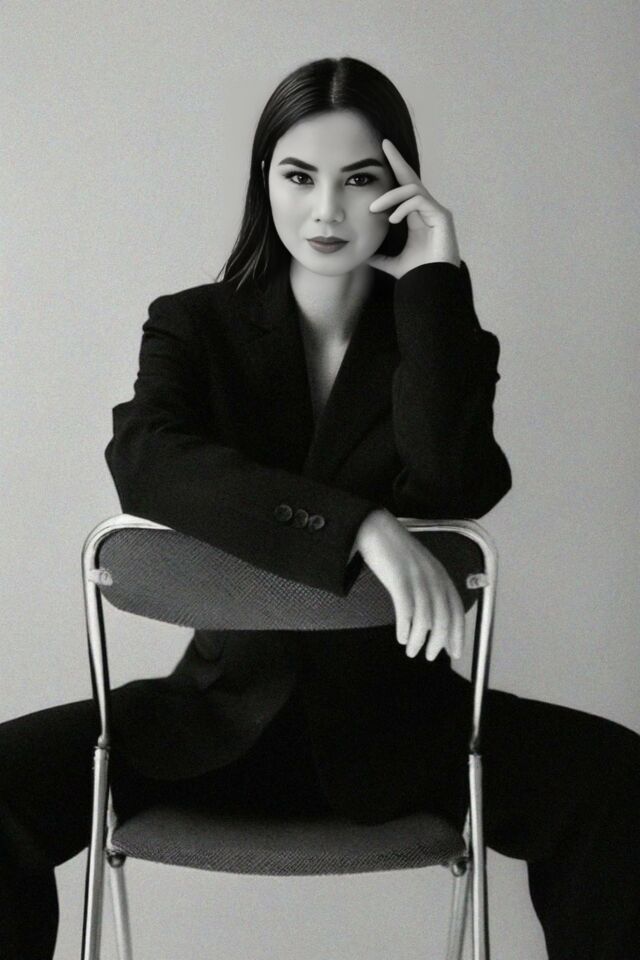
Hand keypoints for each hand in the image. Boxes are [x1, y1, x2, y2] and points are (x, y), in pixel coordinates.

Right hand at [351, 509, 464, 659]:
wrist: (375, 528)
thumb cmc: (394, 550)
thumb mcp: (418, 568)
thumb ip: (428, 588)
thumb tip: (432, 618)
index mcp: (441, 575)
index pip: (457, 610)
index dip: (458, 633)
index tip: (454, 652)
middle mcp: (433, 578)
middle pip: (443, 617)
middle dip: (439, 642)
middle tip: (430, 656)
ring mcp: (416, 578)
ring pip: (426, 618)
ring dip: (420, 639)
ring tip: (412, 651)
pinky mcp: (398, 579)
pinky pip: (406, 610)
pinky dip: (405, 627)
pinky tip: (401, 636)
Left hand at [367, 139, 460, 277]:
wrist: (433, 286)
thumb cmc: (419, 274)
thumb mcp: (393, 263)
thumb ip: (381, 257)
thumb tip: (364, 256)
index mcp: (416, 216)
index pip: (404, 188)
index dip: (395, 170)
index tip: (382, 154)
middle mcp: (427, 210)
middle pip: (412, 178)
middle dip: (398, 160)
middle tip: (384, 145)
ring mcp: (436, 212)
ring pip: (412, 189)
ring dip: (390, 196)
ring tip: (374, 209)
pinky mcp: (442, 217)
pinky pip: (420, 201)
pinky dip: (403, 207)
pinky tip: (392, 219)